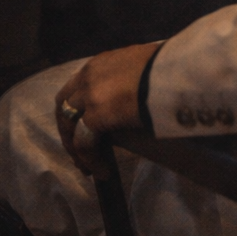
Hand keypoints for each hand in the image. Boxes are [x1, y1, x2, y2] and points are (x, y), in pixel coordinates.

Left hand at [55, 41, 161, 176]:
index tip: (83, 128)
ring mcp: (89, 96)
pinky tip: (103, 172)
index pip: (75, 87)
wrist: (173, 72)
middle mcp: (88, 77)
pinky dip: (90, 160)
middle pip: (63, 107)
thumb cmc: (166, 66)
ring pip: (69, 127)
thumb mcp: (140, 66)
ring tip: (88, 169)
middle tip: (78, 152)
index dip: (75, 109)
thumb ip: (127, 78)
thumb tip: (134, 91)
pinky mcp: (95, 116)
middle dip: (67, 130)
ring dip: (75, 149)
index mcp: (99, 63)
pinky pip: (84, 144)